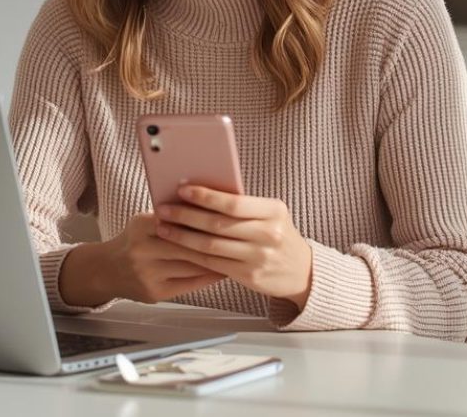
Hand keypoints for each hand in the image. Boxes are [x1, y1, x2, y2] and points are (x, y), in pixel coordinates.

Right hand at [62, 213, 225, 305]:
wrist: (107, 270)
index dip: (204, 220)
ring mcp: (148, 273)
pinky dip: (208, 276)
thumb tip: (208, 208)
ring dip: (216, 260)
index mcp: (141, 226)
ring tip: (236, 253)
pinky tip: (221, 270)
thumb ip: (169, 217)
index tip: (226, 217)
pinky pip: (189, 284)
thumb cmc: (134, 241)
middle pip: (188, 244)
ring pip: (191, 265)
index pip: (179, 221)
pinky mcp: (155, 292)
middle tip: (239, 237)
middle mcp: (142, 250)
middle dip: (215, 241)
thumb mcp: (144, 221)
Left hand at [154, 185, 313, 311]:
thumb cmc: (277, 234)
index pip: (234, 203)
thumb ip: (242, 205)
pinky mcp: (250, 277)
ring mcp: (260, 258)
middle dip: (186, 216)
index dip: (205, 196)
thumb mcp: (270, 214)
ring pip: (211, 246)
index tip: (182, 189)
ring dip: (183, 237)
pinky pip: (214, 264)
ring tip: (164, 228)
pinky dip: (192, 255)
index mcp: (274, 211)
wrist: (302, 270)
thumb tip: (199, 191)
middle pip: (218, 224)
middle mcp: (269, 234)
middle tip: (164, 210)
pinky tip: (179, 246)